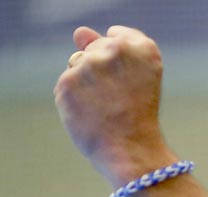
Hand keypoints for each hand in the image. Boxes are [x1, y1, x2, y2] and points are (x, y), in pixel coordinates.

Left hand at [54, 26, 173, 184]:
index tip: (130, 83)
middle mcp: (115, 50)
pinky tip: (90, 114)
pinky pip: (65, 84)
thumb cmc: (138, 117)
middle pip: (93, 48)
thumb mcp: (138, 78)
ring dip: (85, 83)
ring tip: (104, 107)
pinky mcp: (67, 82)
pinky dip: (74, 99)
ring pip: (76, 64)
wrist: (132, 152)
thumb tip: (80, 32)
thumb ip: (109, 48)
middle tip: (118, 99)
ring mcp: (89, 64)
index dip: (119, 62)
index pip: (116, 35)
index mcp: (142, 48)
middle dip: (100, 70)